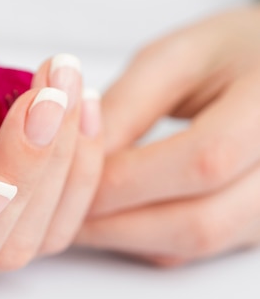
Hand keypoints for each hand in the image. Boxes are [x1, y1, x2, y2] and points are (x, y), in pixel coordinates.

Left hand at [77, 6, 259, 265]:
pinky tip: (114, 215)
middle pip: (199, 221)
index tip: (63, 177)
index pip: (201, 160)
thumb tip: (70, 157)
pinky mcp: (258, 224)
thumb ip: (125, 105)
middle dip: (115, 220)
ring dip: (126, 236)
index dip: (123, 177)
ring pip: (197, 244)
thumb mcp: (176, 58)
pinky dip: (147, 237)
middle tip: (59, 208)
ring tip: (77, 213)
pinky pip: (199, 248)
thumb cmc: (235, 50)